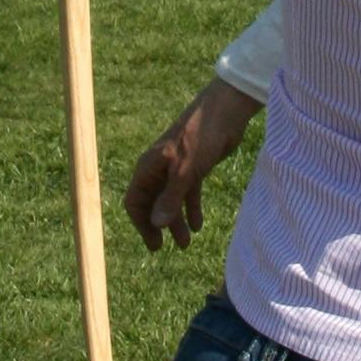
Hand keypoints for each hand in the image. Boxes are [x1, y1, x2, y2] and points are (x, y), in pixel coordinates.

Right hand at [124, 81, 257, 246]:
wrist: (225, 112)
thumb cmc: (200, 137)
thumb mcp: (185, 171)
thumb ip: (171, 198)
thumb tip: (155, 225)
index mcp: (149, 167)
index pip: (135, 201)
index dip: (141, 223)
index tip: (154, 243)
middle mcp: (159, 169)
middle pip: (151, 203)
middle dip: (158, 226)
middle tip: (165, 248)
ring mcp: (176, 168)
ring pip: (171, 200)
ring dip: (176, 222)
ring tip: (187, 243)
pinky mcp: (194, 166)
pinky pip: (187, 193)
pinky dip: (192, 209)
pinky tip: (199, 225)